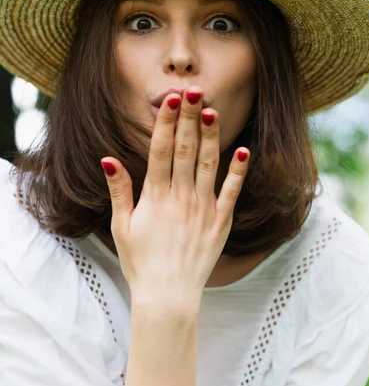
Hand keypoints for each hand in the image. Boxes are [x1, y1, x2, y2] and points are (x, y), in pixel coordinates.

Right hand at [101, 86, 249, 318]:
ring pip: (209, 164)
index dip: (167, 122)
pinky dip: (238, 171)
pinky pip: (231, 192)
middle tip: (195, 90)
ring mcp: (204, 209)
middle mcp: (181, 197)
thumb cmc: (141, 261)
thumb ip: (119, 190)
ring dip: (212, 136)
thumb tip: (108, 158)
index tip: (172, 99)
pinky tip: (243, 150)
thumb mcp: (121, 226)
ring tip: (213, 109)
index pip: (162, 150)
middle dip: (190, 117)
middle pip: (186, 149)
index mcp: (155, 196)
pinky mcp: (221, 222)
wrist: (168, 295)